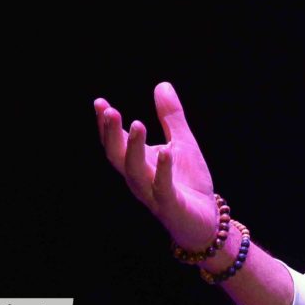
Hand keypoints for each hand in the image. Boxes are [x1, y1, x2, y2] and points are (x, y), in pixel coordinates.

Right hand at [95, 82, 219, 250]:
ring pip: (135, 172)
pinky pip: (163, 188)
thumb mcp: (181, 142)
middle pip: (117, 155)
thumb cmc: (188, 182)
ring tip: (137, 124)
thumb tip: (162, 84)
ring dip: (134, 149)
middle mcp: (140, 178)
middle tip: (109, 110)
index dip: (106, 124)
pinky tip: (165, 151)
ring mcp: (153, 192)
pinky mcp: (171, 205)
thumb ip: (170, 116)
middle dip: (111, 134)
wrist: (205, 220)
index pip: (116, 142)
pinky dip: (162, 170)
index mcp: (139, 162)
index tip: (99, 102)